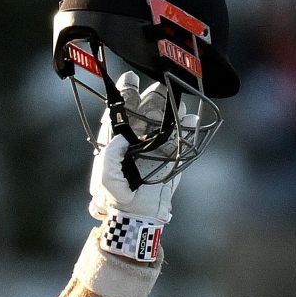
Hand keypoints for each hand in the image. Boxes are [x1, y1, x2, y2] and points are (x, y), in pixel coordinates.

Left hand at [89, 72, 191, 224]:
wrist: (137, 217)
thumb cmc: (116, 198)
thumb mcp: (106, 178)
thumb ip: (110, 158)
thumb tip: (122, 138)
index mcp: (118, 141)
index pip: (120, 112)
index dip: (124, 94)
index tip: (128, 79)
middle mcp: (137, 141)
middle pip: (145, 112)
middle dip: (152, 96)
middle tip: (160, 83)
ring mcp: (154, 148)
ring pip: (164, 121)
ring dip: (170, 108)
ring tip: (176, 95)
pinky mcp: (170, 158)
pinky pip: (180, 138)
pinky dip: (187, 128)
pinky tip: (190, 117)